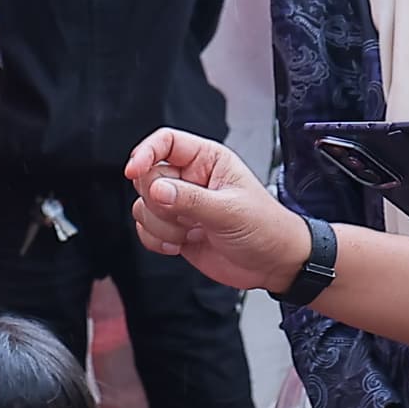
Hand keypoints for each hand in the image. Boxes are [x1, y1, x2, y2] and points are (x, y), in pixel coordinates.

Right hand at [124, 131, 308, 290]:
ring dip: (161, 226)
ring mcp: (180, 205)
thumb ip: (190, 200)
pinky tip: (181, 245)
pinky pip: (146, 230)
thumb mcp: (230, 211)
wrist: (274, 264)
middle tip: (186, 215)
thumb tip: (156, 190)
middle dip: (159, 202)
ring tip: (191, 232)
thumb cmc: (266, 228)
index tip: (133, 171)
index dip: (146, 153)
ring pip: (143, 206)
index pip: (166, 142)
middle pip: (148, 177)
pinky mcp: (174, 230)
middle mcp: (190, 179)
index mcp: (207, 160)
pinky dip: (157, 241)